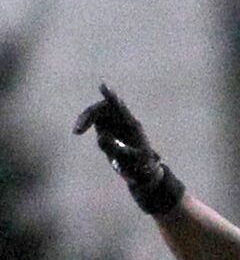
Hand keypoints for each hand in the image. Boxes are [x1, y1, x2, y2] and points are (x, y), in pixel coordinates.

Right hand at [72, 83, 182, 214]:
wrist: (143, 173)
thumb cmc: (140, 167)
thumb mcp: (129, 161)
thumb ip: (116, 149)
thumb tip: (101, 137)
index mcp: (132, 126)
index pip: (120, 108)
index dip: (111, 97)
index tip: (102, 86)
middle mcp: (123, 121)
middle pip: (103, 109)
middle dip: (89, 115)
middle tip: (78, 129)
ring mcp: (115, 124)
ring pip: (96, 113)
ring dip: (85, 119)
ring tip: (77, 131)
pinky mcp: (108, 128)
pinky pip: (94, 120)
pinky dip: (85, 124)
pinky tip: (79, 130)